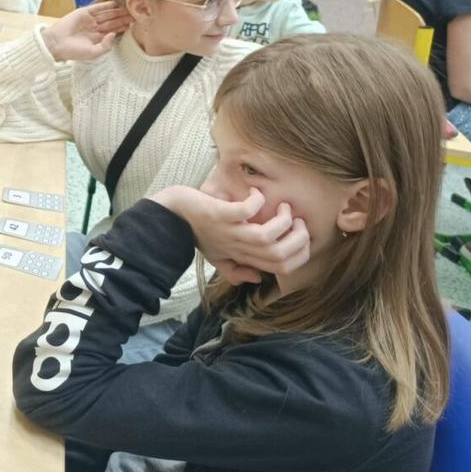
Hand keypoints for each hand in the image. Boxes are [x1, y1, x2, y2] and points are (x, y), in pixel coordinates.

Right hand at [39, 1, 131, 61]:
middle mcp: (96, 28)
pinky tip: (115, 3)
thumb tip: (114, 34)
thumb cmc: (73, 52)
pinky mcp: (84, 12)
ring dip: (117, 11)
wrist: (56, 44)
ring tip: (128, 8)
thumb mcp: (93, 53)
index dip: (123, 27)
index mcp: (98, 38)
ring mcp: (90, 20)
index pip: (114, 30)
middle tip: (135, 13)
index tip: (135, 24)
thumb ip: (105, 46)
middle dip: (123, 17)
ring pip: (107, 14)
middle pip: (113, 21)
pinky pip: (97, 8)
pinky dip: (106, 5)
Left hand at [151, 184, 310, 284]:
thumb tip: (258, 278)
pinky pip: (244, 211)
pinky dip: (256, 201)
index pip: (281, 267)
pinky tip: (256, 194)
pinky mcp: (218, 214)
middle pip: (279, 255)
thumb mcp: (216, 256)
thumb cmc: (196, 233)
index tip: (301, 235)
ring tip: (283, 207)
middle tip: (297, 220)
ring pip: (266, 237)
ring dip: (282, 221)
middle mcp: (237, 248)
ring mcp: (227, 232)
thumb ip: (236, 270)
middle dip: (298, 238)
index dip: (300, 255)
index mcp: (241, 258)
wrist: (169, 215)